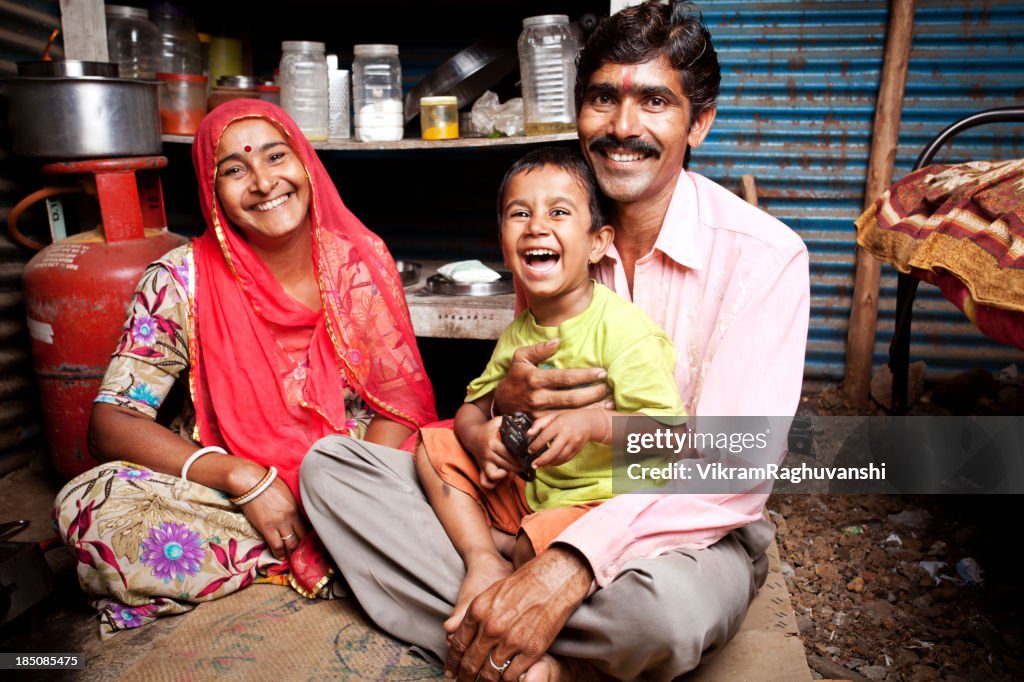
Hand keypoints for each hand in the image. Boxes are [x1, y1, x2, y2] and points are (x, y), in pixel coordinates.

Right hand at [236, 469, 306, 559]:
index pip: (306, 526)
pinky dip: (279, 553)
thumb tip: (292, 512)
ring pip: (290, 544)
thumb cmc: (266, 483)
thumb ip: (290, 504)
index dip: (306, 537)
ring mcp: (279, 522)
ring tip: (289, 558)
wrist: (250, 481)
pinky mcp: (266, 527)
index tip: (305, 543)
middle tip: (299, 554)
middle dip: (300, 547)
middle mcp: (290, 516)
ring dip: (290, 553)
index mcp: (295, 507)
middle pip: (300, 537)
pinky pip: (276, 545)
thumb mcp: (285, 492)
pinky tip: (280, 557)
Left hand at [444, 546, 593, 680]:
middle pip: (470, 662)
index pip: (458, 644)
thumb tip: (449, 630)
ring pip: (489, 673)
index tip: (450, 671)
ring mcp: (511, 640)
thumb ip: (470, 614)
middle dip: (464, 677)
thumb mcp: (490, 593)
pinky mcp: (531, 650)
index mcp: (478, 611)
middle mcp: (491, 627)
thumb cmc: (522, 584)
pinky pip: (511, 676)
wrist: (553, 580)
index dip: (452, 662)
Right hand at [461, 417, 520, 487]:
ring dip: (508, 473)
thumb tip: (524, 424)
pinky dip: (493, 483)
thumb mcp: (498, 421)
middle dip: (518, 466)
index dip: (519, 457)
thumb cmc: (488, 429)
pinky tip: (502, 476)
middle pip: (506, 464)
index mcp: (492, 442)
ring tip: (516, 469)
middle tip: (526, 464)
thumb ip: (511, 421)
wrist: (472, 436)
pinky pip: (486, 482)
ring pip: (496, 475)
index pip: (508, 453)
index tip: (527, 456)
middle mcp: (488, 454)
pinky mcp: (481, 469)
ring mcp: (484, 463)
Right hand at [493, 339, 611, 414]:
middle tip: (608, 387)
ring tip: (609, 403)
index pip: (566, 377)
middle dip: (594, 393)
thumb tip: (557, 340)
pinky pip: (564, 422)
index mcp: (536, 379)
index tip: (602, 372)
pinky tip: (595, 414)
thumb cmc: (515, 376)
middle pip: (572, 398)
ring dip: (591, 408)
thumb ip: (539, 349)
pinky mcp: (542, 424)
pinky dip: (581, 419)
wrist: (501, 402)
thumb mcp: (521, 358)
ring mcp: (540, 413)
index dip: (586, 375)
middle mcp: (539, 397)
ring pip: (571, 413)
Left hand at [526, 409, 607, 469]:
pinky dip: (557, 463)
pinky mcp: (577, 450)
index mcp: (559, 424)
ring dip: (549, 463)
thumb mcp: (553, 416)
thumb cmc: (568, 418)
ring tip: (540, 465)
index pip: (544, 437)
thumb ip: (539, 423)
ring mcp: (573, 443)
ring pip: (560, 458)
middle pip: (553, 451)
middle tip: (534, 464)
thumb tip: (528, 433)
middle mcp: (567, 434)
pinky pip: (566, 459)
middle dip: (542, 460)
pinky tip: (550, 463)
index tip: (530, 450)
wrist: (588, 422)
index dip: (535, 445)